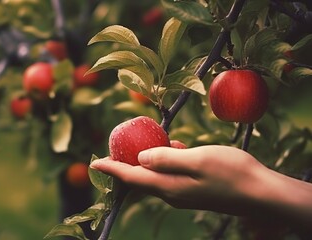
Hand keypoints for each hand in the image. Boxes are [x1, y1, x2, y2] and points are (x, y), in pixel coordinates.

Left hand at [91, 144, 267, 215]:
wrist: (260, 193)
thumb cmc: (230, 172)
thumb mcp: (196, 159)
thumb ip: (166, 158)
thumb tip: (139, 158)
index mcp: (168, 186)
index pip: (131, 178)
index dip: (112, 169)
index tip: (94, 162)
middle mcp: (171, 193)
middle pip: (140, 179)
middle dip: (123, 167)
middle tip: (111, 153)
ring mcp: (183, 193)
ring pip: (155, 176)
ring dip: (144, 162)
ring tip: (137, 147)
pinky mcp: (194, 190)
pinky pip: (171, 175)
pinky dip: (165, 161)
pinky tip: (172, 147)